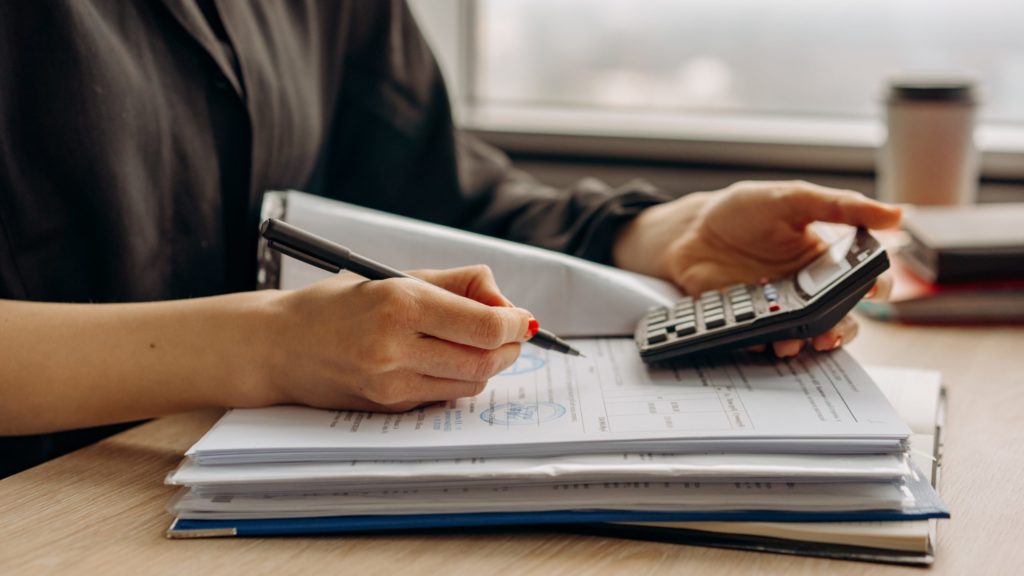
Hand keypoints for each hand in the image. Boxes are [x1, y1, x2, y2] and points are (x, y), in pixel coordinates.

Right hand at [256, 265, 532, 411]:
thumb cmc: (338, 305)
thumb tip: (506, 303)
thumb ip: (458, 284)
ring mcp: (391, 384)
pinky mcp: (387, 407)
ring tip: (477, 345)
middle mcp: (396, 348)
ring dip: (487, 365)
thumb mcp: (396, 277)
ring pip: (470, 384)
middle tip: (509, 334)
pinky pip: (443, 396)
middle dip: (508, 348)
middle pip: (485, 361)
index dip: (514, 324)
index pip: (485, 326)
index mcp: (400, 305)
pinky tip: (444, 360)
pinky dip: (458, 379)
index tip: (522, 319)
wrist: (279, 346)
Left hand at [613, 180, 900, 355]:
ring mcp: (779, 306)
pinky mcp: (750, 320)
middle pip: (841, 316)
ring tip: (798, 341)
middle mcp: (808, 287)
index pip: (865, 278)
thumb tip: (895, 213)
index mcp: (826, 258)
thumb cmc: (743, 210)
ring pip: (807, 334)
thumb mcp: (793, 198)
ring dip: (808, 341)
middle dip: (842, 327)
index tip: (872, 290)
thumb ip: (840, 206)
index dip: (876, 287)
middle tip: (833, 330)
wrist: (690, 231)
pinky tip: (764, 338)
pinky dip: (767, 342)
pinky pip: (765, 339)